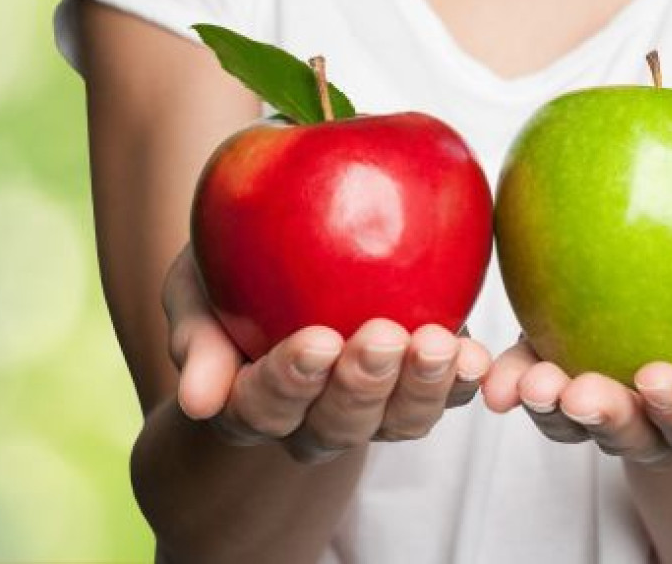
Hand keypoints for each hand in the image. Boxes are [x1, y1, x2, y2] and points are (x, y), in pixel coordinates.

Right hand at [162, 246, 491, 462]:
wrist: (293, 247)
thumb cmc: (230, 267)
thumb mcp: (196, 287)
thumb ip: (196, 335)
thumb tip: (198, 401)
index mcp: (251, 401)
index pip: (262, 407)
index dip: (288, 382)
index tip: (315, 340)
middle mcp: (313, 419)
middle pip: (337, 425)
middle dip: (361, 385)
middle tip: (380, 337)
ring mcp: (374, 408)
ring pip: (399, 422)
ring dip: (420, 387)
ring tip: (437, 345)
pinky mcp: (422, 385)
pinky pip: (447, 394)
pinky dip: (463, 378)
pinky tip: (475, 353)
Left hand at [481, 266, 671, 464]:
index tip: (656, 378)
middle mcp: (657, 420)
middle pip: (631, 433)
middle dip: (604, 417)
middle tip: (579, 394)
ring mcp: (606, 396)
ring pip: (574, 420)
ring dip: (548, 407)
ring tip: (528, 385)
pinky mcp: (563, 364)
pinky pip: (533, 382)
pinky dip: (512, 379)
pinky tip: (493, 374)